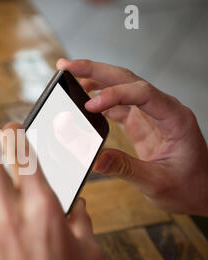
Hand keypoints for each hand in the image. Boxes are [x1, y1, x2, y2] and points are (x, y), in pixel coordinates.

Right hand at [57, 59, 207, 215]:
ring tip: (70, 75)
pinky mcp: (141, 123)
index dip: (114, 95)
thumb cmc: (189, 188)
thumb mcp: (157, 183)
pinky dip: (100, 99)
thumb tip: (96, 159)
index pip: (143, 93)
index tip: (89, 106)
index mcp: (175, 118)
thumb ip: (126, 169)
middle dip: (96, 70)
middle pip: (128, 79)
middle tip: (68, 66)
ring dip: (95, 79)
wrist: (201, 192)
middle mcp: (163, 109)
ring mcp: (151, 114)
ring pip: (121, 87)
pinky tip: (83, 99)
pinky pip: (118, 104)